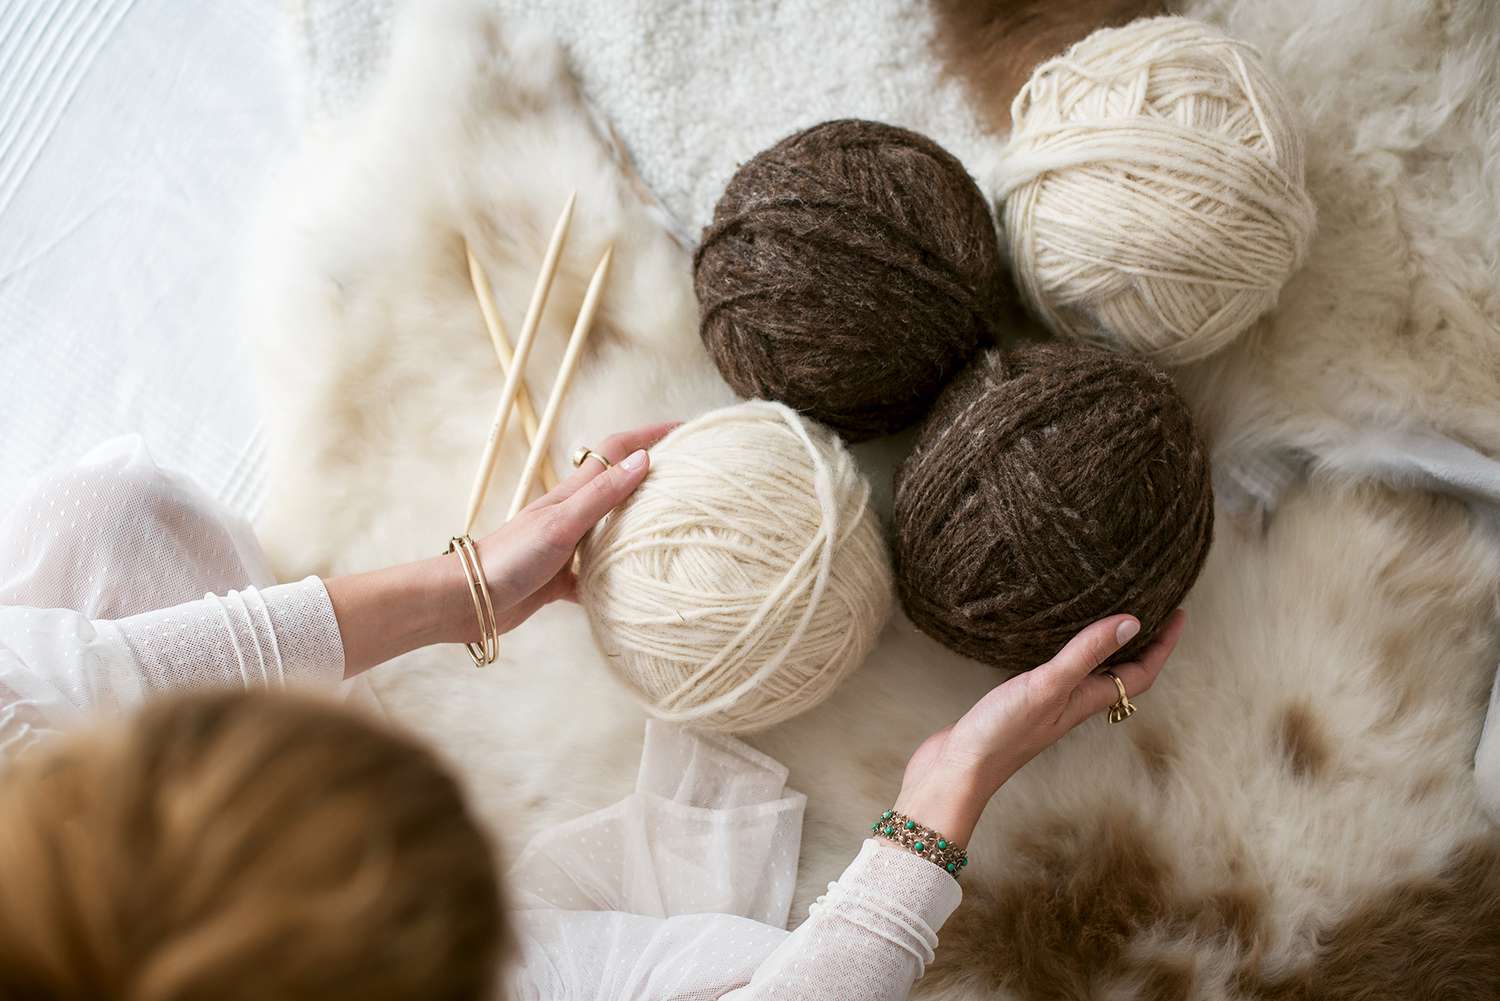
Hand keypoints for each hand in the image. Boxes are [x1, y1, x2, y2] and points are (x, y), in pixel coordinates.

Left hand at [324, 421, 676, 677]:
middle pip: (619, 486)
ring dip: (640, 526)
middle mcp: (572, 515)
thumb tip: (644, 459)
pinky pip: (600, 574)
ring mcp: (568, 547)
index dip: (649, 436)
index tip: (685, 429)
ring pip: (612, 530)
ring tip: (676, 529)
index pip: (616, 452)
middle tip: (692, 477)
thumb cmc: (510, 557)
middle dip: (653, 476)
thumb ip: (601, 495)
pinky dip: (620, 577)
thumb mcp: (561, 523)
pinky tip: (639, 589)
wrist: (468, 600)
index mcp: (572, 493)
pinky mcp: (563, 578)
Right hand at [892, 610, 1186, 845]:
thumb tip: (1132, 623)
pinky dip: (1068, 652)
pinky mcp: (1022, 702)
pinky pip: (1059, 672)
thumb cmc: (1002, 734)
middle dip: (1142, 644)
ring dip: (1107, 648)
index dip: (1163, 645)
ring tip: (1112, 617)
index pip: (1139, 673)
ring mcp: (1048, 704)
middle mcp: (1073, 703)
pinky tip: (1052, 639)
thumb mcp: (1048, 686)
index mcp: (1085, 700)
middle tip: (1152, 609)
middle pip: (1121, 673)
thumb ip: (1086, 653)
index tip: (1178, 613)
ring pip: (1091, 673)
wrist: (957, 771)